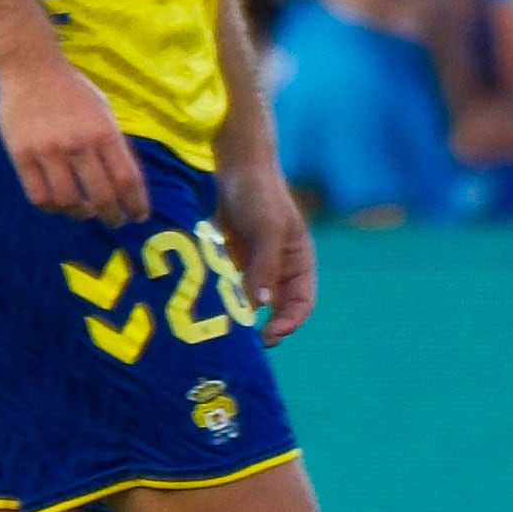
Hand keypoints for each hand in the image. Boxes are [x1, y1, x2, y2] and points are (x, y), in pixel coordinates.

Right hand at [0, 51, 147, 224]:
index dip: (136, 204)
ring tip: (84, 211)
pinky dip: (52, 207)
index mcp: (103, 130)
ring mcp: (48, 150)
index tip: (138, 216)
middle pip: (101, 196)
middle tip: (113, 221)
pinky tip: (57, 203)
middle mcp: (78, 143)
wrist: (29, 66)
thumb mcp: (102, 108)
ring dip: (81, 214)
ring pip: (68, 201)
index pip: (126, 179)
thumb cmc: (71, 88)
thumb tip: (125, 180)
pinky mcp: (21, 155)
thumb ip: (113, 142)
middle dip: (112, 216)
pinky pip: (38, 196)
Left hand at [221, 164, 316, 342]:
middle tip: (246, 344)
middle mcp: (281, 269)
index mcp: (300, 263)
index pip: (302, 304)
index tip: (269, 334)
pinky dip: (225, 300)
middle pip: (278, 309)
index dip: (289, 323)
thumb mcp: (268, 229)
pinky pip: (232, 288)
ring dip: (243, 317)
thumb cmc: (260, 194)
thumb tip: (262, 305)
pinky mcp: (234, 261)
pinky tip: (210, 309)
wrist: (236, 167)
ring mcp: (257, 266)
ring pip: (253, 302)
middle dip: (266, 327)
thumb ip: (266, 265)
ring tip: (227, 332)